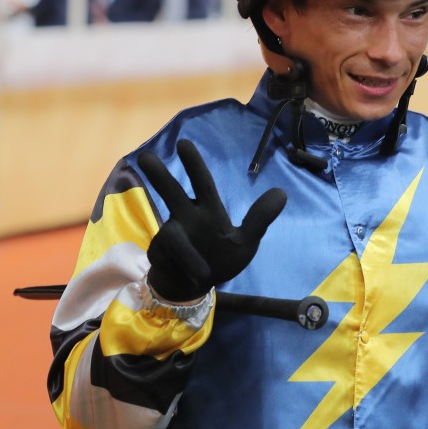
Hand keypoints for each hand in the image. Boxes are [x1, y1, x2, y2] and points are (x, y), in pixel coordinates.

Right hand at [138, 140, 286, 302]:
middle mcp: (185, 217)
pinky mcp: (159, 253)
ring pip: (171, 236)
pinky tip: (194, 277)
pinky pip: (175, 262)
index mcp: (207, 210)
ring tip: (198, 267)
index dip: (193, 165)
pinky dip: (189, 270)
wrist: (194, 286)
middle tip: (145, 156)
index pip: (202, 184)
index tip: (182, 143)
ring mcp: (169, 234)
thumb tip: (281, 192)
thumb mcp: (246, 242)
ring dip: (181, 250)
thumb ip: (259, 219)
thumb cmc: (221, 258)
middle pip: (171, 193)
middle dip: (159, 176)